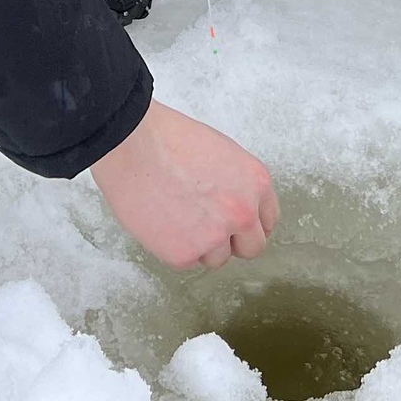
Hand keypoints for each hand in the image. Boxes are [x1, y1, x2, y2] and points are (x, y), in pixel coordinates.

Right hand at [90, 101, 278, 270]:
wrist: (133, 144)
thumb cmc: (168, 138)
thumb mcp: (220, 152)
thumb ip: (236, 184)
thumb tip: (232, 206)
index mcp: (256, 183)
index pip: (268, 220)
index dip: (249, 224)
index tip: (235, 225)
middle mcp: (243, 213)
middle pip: (252, 248)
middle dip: (232, 242)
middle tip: (206, 228)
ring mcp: (215, 236)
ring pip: (216, 258)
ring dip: (199, 245)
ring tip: (173, 216)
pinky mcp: (185, 254)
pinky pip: (185, 262)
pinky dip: (172, 248)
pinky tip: (159, 221)